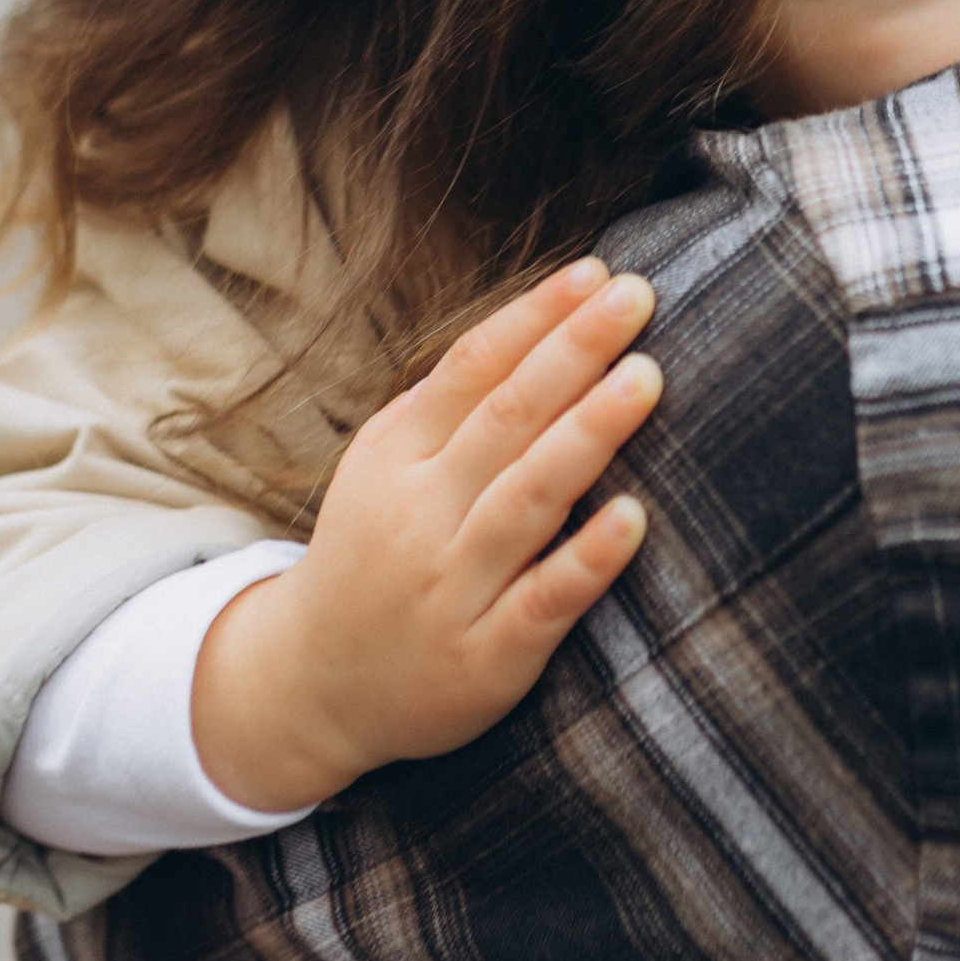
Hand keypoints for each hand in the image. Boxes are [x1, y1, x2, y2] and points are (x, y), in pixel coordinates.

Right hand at [191, 258, 662, 812]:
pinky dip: (588, 558)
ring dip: (589, 432)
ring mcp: (452, 586)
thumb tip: (540, 320)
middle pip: (506, 417)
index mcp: (395, 455)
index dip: (537, 317)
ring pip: (527, 498)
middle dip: (575, 351)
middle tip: (639, 296)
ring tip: (646, 378)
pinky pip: (544, 601)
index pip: (473, 367)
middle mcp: (419, 514)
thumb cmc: (372, 555)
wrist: (313, 687)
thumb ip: (447, 404)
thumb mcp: (381, 468)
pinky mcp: (488, 657)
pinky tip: (634, 516)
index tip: (599, 273)